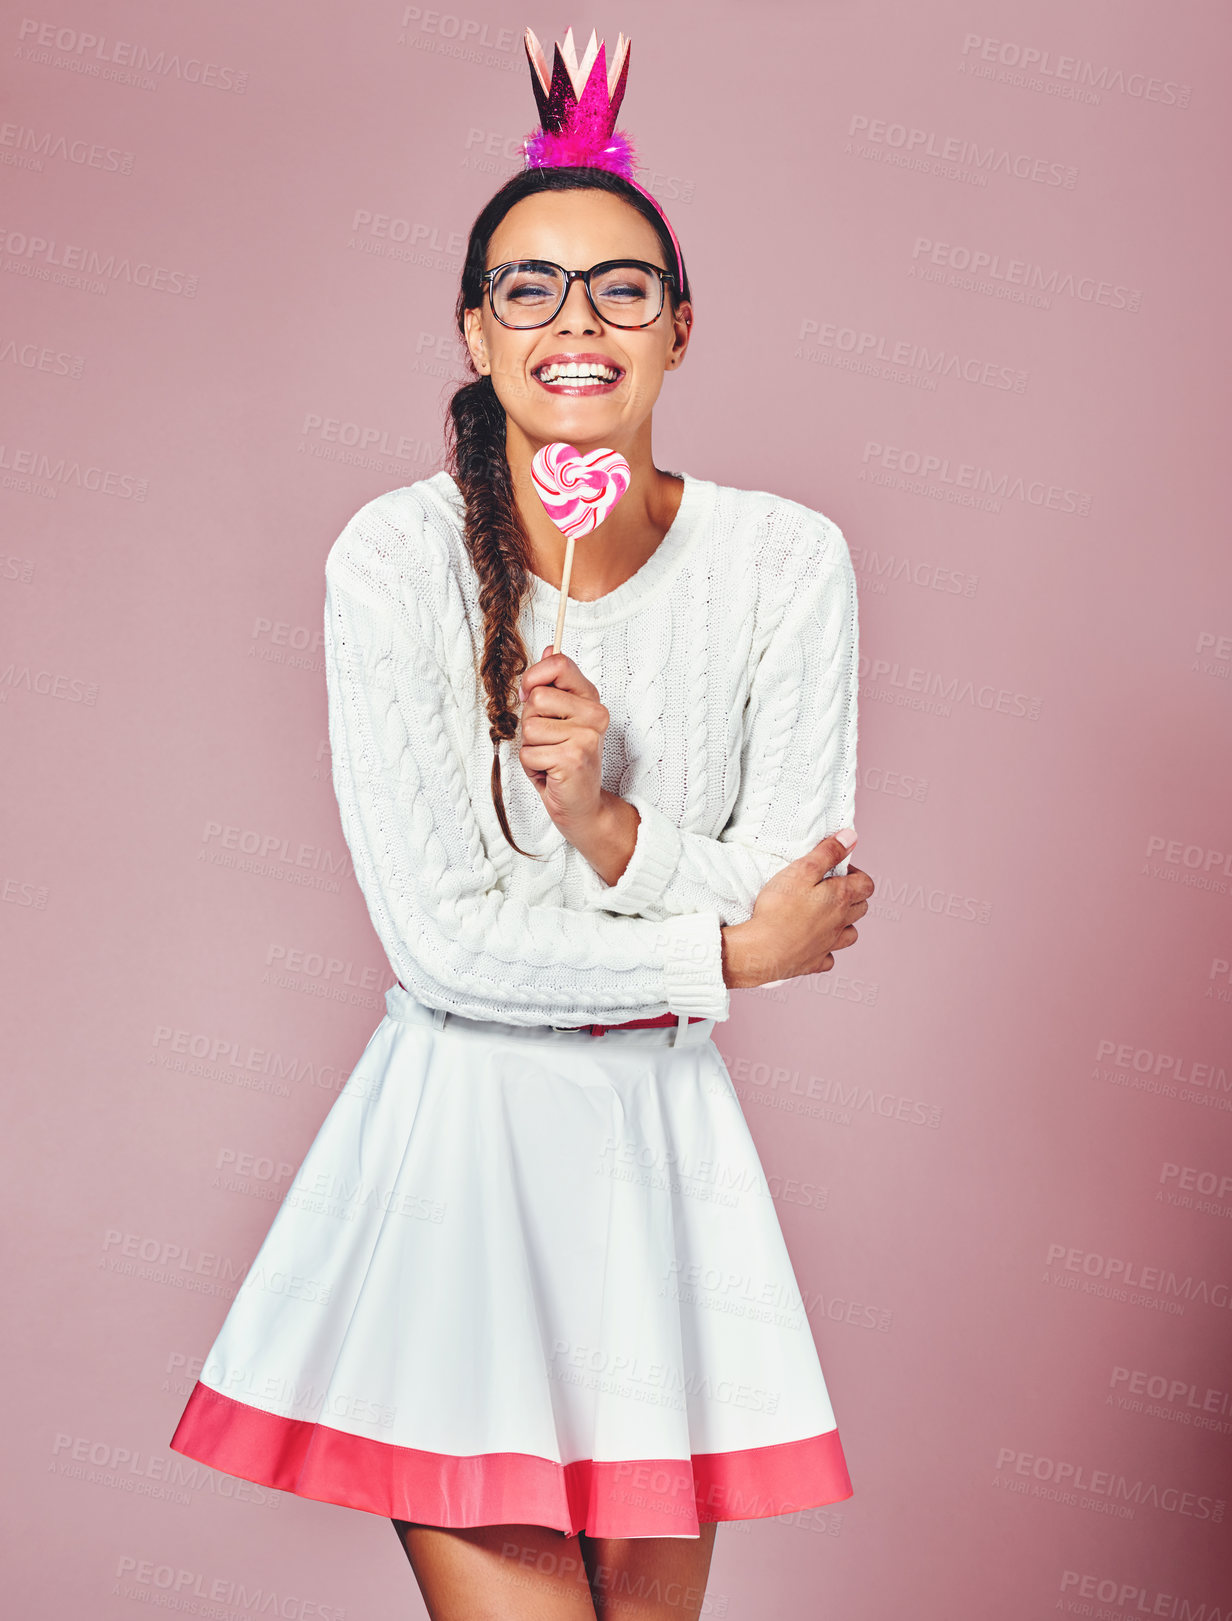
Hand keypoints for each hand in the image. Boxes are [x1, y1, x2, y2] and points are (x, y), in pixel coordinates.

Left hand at [518, 644, 609, 826]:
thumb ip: (553, 685)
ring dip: (531, 748)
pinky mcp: (573, 758)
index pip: (558, 663)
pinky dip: (531, 767)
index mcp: (590, 698)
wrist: (581, 804)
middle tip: (547, 741)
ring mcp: (585, 736)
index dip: (534, 677)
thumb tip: (548, 648)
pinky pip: (528, 753)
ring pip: (529, 728)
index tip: (530, 694)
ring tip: (549, 758)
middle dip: (530, 724)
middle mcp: (594, 714)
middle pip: (537, 698)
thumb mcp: (558, 718)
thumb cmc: (565, 761)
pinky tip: (550, 773)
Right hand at [722, 833, 873, 988]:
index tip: (836, 870)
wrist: (762, 950)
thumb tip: (851, 837)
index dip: (856, 873)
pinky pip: (828, 957)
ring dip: (844, 923)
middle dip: (851, 895)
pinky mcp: (814, 962)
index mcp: (840, 898)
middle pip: (861, 908)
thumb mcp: (802, 870)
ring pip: (850, 934)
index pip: (866, 884)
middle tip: (829, 888)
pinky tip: (813, 942)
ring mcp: (829, 945)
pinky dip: (826, 949)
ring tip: (825, 915)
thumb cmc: (779, 908)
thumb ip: (828, 852)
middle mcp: (840, 923)